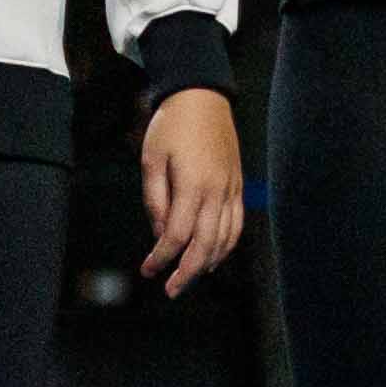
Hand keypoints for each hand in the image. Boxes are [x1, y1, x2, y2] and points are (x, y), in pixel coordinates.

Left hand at [140, 84, 247, 287]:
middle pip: (206, 245)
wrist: (203, 96)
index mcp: (193, 185)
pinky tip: (214, 256)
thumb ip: (156, 200)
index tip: (147, 270)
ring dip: (208, 263)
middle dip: (188, 272)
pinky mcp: (238, 185)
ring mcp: (232, 189)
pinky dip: (227, 245)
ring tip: (189, 277)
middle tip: (171, 290)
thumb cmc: (172, 126)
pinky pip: (237, 223)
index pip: (178, 235)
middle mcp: (217, 191)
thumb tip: (160, 233)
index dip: (162, 258)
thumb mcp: (152, 159)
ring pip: (225, 238)